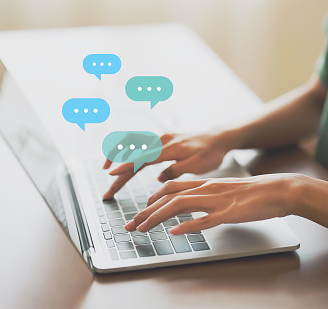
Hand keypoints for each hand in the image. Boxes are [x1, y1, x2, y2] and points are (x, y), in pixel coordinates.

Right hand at [102, 130, 239, 199]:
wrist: (219, 136)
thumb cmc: (211, 152)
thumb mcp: (199, 165)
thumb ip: (177, 169)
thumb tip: (158, 178)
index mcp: (170, 147)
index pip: (143, 157)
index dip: (126, 165)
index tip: (112, 174)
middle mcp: (161, 140)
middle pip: (133, 153)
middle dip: (118, 171)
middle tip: (108, 192)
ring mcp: (160, 139)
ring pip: (132, 146)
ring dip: (119, 159)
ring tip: (109, 174)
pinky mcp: (161, 141)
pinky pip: (139, 146)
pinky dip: (128, 154)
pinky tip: (125, 168)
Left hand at [123, 173, 309, 234]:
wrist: (280, 189)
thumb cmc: (255, 192)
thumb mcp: (226, 191)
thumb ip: (208, 197)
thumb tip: (193, 209)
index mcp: (206, 183)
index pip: (170, 187)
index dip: (151, 198)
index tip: (140, 210)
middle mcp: (207, 189)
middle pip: (167, 196)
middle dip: (145, 210)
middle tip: (130, 224)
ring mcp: (217, 200)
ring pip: (179, 205)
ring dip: (157, 217)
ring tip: (143, 228)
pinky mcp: (229, 213)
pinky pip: (205, 219)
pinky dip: (187, 225)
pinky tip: (176, 232)